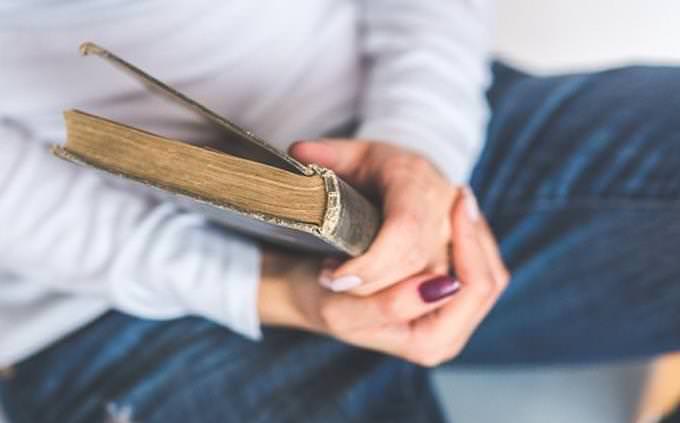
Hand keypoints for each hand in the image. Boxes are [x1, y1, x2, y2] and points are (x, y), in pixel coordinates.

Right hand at [258, 189, 509, 365]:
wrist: (313, 289)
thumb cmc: (322, 299)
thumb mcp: (342, 310)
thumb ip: (388, 305)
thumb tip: (440, 286)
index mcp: (430, 343)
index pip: (472, 289)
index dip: (466, 246)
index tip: (452, 203)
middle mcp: (448, 332)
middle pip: (486, 278)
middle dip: (470, 236)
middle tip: (457, 196)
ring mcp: (451, 310)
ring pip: (489, 266)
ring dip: (474, 232)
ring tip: (460, 198)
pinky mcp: (449, 286)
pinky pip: (479, 258)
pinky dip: (471, 233)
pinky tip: (457, 209)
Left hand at [289, 140, 455, 295]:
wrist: (415, 177)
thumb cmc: (378, 168)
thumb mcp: (350, 155)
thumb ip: (325, 154)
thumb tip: (298, 152)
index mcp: (415, 178)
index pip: (404, 229)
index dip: (372, 262)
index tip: (335, 278)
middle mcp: (443, 208)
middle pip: (416, 262)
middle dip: (371, 283)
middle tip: (330, 281)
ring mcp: (456, 235)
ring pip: (432, 283)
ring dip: (387, 295)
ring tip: (347, 284)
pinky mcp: (463, 255)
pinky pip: (445, 290)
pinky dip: (406, 300)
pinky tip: (372, 291)